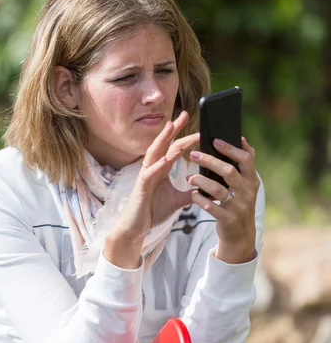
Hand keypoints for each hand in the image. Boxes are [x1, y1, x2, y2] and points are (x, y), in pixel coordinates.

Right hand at [109, 110, 198, 245]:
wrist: (136, 228)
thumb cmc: (152, 211)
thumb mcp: (177, 201)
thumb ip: (190, 193)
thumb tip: (207, 190)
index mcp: (161, 169)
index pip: (173, 148)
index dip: (183, 135)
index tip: (196, 125)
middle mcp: (152, 169)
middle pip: (163, 144)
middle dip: (173, 129)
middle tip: (184, 114)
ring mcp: (145, 177)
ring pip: (154, 153)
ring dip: (163, 140)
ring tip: (171, 127)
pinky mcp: (140, 188)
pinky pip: (148, 174)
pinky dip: (157, 166)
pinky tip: (166, 160)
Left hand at [187, 137, 259, 263]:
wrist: (240, 235)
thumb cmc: (239, 204)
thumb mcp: (247, 185)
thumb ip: (245, 164)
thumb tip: (241, 139)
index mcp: (252, 180)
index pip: (246, 159)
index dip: (231, 149)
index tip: (215, 140)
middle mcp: (248, 192)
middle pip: (229, 171)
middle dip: (210, 161)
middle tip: (194, 155)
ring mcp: (239, 207)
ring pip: (218, 189)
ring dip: (201, 181)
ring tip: (189, 177)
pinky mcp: (228, 220)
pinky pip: (210, 207)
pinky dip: (199, 199)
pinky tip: (192, 194)